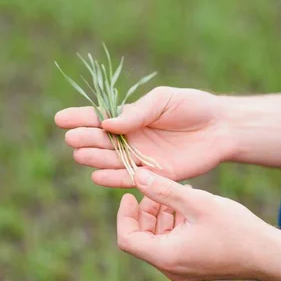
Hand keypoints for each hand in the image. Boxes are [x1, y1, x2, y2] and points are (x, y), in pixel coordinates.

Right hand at [54, 87, 232, 187]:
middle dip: (86, 139)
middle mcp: (132, 139)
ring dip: (95, 159)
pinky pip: (130, 178)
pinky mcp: (156, 175)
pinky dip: (113, 179)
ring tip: (80, 155)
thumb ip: (137, 113)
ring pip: (112, 161)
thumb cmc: (193, 107)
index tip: (60, 119)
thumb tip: (107, 123)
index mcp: (131, 117)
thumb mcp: (163, 101)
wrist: (221, 128)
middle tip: (73, 139)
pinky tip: (96, 176)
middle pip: (102, 141)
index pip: (99, 118)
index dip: (79, 118)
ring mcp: (142, 158)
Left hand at [115, 168, 280, 280]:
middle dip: (145, 212)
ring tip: (177, 193)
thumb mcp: (197, 203)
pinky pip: (173, 244)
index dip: (124, 215)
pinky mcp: (194, 266)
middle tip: (157, 189)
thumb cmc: (235, 229)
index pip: (127, 239)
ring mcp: (182, 269)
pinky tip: (190, 205)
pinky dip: (175, 224)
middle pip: (142, 238)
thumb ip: (164, 190)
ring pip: (158, 240)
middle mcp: (170, 268)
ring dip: (161, 215)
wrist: (268, 257)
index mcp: (166, 256)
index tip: (130, 195)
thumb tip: (137, 176)